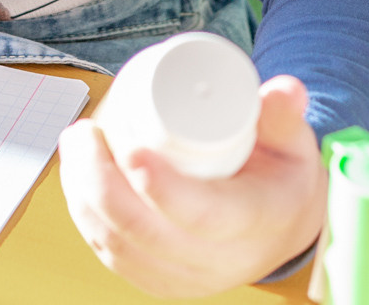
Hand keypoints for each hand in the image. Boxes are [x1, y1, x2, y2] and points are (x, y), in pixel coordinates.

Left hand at [58, 74, 326, 297]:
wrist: (280, 228)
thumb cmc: (281, 176)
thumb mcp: (294, 143)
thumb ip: (284, 112)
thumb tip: (283, 88)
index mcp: (256, 221)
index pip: (205, 215)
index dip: (164, 188)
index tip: (130, 149)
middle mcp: (220, 260)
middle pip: (146, 234)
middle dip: (101, 184)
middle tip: (84, 132)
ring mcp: (186, 277)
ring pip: (120, 248)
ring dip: (84, 198)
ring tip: (74, 147)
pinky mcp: (161, 280)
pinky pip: (114, 258)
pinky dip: (87, 219)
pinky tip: (74, 183)